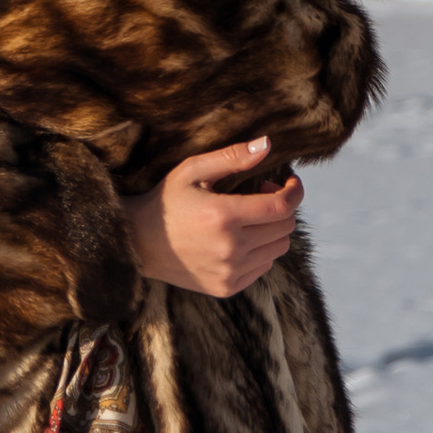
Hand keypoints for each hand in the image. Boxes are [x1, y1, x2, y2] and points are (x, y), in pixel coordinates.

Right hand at [123, 138, 303, 296]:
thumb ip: (232, 157)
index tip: (289, 181)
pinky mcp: (227, 287)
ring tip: (248, 218)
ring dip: (271, 230)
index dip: (295, 191)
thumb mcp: (192, 170)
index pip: (283, 206)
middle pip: (285, 227)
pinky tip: (238, 240)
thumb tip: (267, 144)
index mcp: (224, 216)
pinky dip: (259, 251)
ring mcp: (229, 272)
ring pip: (278, 248)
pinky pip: (263, 267)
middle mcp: (230, 248)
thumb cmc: (166, 202)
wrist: (138, 244)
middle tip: (259, 195)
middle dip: (280, 207)